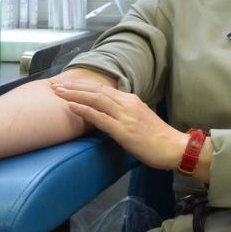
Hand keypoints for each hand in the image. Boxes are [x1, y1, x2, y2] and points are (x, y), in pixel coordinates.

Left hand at [52, 80, 184, 169]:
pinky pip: (100, 117)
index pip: (104, 89)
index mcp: (132, 100)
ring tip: (58, 93)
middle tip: (57, 85)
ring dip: (75, 95)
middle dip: (75, 87)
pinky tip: (71, 106)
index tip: (68, 84)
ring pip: (96, 100)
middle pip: (97, 91)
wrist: (174, 147)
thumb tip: (109, 114)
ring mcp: (125, 116)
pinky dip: (84, 110)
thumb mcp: (141, 118)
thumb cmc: (159, 137)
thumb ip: (125, 113)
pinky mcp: (123, 130)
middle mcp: (127, 104)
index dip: (84, 85)